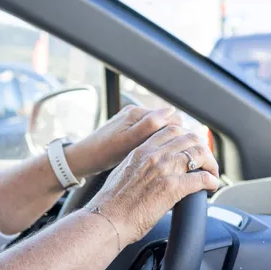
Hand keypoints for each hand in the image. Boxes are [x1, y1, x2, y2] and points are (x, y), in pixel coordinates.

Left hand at [65, 105, 181, 177]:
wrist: (83, 159)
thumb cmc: (103, 152)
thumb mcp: (128, 141)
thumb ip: (149, 125)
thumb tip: (171, 111)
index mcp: (137, 113)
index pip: (171, 117)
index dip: (181, 133)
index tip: (187, 151)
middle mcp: (136, 113)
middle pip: (167, 123)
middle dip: (176, 138)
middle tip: (180, 157)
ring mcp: (132, 122)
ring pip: (160, 130)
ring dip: (166, 142)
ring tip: (169, 159)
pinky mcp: (129, 131)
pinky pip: (149, 135)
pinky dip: (155, 144)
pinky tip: (155, 157)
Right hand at [86, 125, 220, 245]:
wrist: (107, 219)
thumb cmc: (111, 203)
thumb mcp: (123, 173)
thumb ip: (138, 166)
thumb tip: (148, 170)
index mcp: (141, 151)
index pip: (171, 131)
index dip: (187, 136)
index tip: (192, 147)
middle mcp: (154, 155)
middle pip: (190, 138)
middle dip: (203, 148)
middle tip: (206, 161)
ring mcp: (164, 169)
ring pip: (199, 154)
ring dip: (211, 164)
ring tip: (212, 174)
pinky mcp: (173, 187)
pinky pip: (202, 178)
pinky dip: (212, 181)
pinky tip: (211, 187)